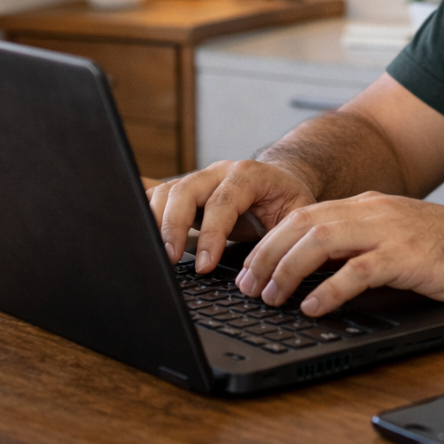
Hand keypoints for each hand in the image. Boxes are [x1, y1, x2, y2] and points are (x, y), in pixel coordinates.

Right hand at [147, 159, 316, 272]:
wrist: (281, 181)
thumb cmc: (288, 201)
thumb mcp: (296, 216)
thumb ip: (281, 237)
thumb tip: (259, 271)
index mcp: (249, 175)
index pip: (223, 201)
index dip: (211, 234)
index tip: (204, 265)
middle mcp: (219, 172)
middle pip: (185, 190)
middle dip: (173, 225)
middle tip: (169, 259)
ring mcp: (199, 179)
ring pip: (167, 191)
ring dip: (157, 221)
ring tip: (155, 253)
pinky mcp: (186, 191)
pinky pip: (159, 197)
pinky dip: (149, 215)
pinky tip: (146, 238)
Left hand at [235, 193, 443, 316]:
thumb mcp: (394, 236)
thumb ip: (358, 245)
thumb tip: (313, 272)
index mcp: (365, 206)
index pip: (303, 216)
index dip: (269, 242)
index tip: (248, 269)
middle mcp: (371, 212)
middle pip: (302, 225)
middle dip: (267, 255)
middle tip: (247, 287)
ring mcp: (388, 231)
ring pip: (322, 241)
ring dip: (288, 270)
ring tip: (271, 297)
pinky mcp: (406, 256)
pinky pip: (358, 270)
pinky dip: (329, 288)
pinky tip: (312, 307)